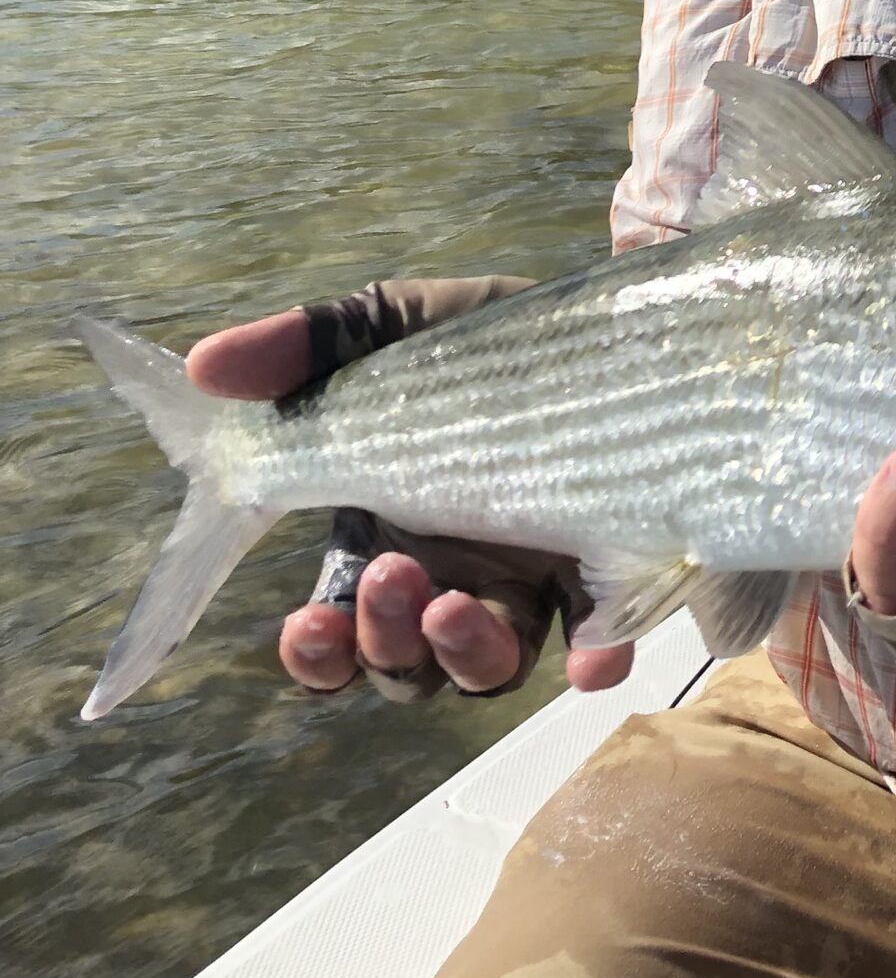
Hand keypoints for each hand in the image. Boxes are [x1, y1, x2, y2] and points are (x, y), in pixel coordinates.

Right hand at [187, 286, 634, 700]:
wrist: (595, 308)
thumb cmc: (476, 335)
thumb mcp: (386, 324)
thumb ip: (303, 347)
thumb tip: (205, 364)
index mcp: (386, 533)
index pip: (334, 629)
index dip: (316, 653)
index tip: (303, 625)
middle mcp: (452, 574)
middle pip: (403, 665)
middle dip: (383, 642)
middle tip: (389, 575)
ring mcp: (531, 580)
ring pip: (488, 669)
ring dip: (461, 655)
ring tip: (449, 604)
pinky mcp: (609, 567)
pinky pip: (604, 640)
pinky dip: (595, 660)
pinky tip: (587, 654)